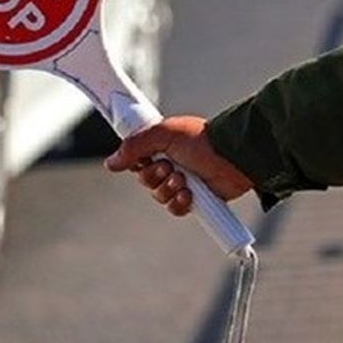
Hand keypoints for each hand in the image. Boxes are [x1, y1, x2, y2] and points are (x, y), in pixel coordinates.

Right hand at [104, 116, 252, 216]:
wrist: (231, 157)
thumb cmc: (201, 140)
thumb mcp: (163, 134)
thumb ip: (134, 146)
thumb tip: (110, 162)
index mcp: (161, 145)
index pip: (136, 159)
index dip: (137, 162)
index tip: (144, 159)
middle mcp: (169, 163)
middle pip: (145, 180)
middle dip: (154, 176)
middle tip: (169, 167)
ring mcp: (181, 182)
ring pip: (158, 196)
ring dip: (168, 189)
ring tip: (183, 180)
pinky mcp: (194, 199)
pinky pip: (174, 209)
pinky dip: (179, 203)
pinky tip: (189, 195)